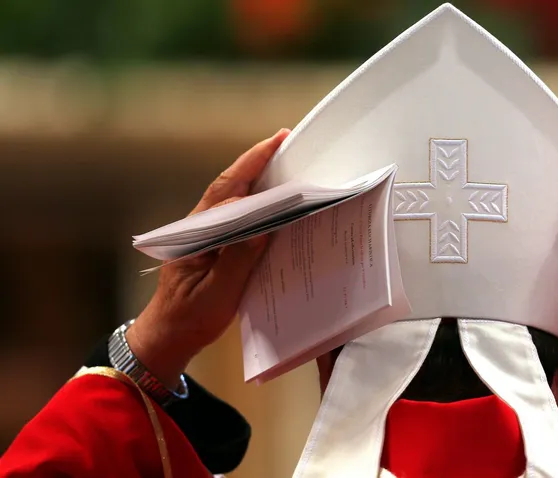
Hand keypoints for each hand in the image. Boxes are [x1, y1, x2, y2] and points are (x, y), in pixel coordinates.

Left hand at [127, 128, 289, 386]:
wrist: (168, 336)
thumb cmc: (189, 317)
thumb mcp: (216, 294)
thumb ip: (237, 259)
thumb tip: (262, 227)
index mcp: (197, 232)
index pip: (228, 190)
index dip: (252, 164)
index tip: (276, 143)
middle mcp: (200, 226)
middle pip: (231, 184)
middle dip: (258, 161)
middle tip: (287, 140)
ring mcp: (207, 233)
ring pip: (235, 196)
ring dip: (259, 178)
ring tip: (287, 162)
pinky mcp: (216, 244)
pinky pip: (238, 215)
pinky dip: (258, 201)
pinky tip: (276, 200)